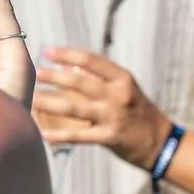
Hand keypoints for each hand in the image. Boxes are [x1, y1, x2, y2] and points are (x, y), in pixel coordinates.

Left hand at [32, 48, 170, 170]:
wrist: (161, 142)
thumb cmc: (138, 111)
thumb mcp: (125, 88)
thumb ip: (99, 76)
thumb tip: (69, 64)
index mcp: (122, 78)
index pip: (91, 59)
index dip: (67, 54)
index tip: (47, 52)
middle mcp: (118, 94)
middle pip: (79, 81)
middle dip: (54, 76)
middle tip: (35, 72)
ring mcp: (114, 116)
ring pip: (75, 107)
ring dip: (50, 102)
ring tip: (32, 98)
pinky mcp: (110, 137)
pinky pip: (80, 136)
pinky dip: (61, 136)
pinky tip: (44, 134)